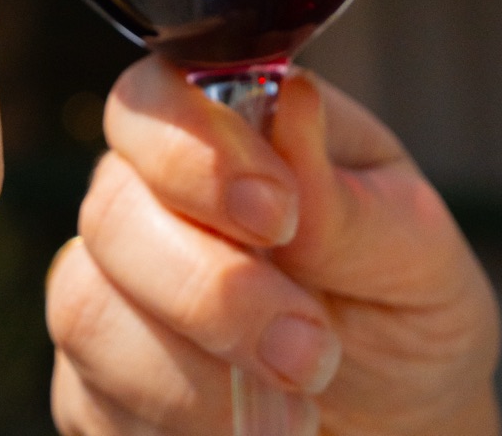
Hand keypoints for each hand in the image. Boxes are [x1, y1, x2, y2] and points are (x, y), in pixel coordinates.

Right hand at [47, 55, 499, 435]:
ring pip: (86, 307)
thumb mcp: (414, 253)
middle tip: (309, 347)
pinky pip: (92, 401)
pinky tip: (255, 434)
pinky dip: (182, 427)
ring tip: (299, 406)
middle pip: (111, 209)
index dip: (195, 152)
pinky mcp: (96, 388)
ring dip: (195, 375)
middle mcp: (153, 199)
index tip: (279, 215)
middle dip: (211, 287)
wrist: (406, 430)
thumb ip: (346, 196)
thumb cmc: (408, 313)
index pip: (154, 99)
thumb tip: (293, 101)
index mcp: (229, 132)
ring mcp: (114, 293)